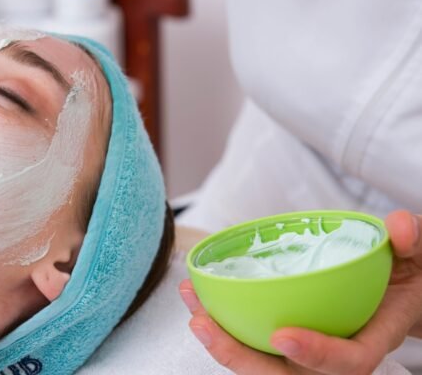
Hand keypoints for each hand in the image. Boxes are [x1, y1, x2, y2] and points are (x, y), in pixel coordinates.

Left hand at [179, 210, 421, 374]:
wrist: (402, 286)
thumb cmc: (408, 272)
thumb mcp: (418, 254)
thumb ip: (413, 240)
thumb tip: (399, 228)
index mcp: (372, 338)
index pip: (348, 362)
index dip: (315, 355)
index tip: (282, 335)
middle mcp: (335, 352)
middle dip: (241, 357)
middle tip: (204, 325)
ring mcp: (308, 350)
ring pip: (261, 363)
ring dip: (221, 341)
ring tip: (191, 308)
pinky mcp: (286, 337)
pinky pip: (251, 340)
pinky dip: (222, 321)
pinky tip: (196, 297)